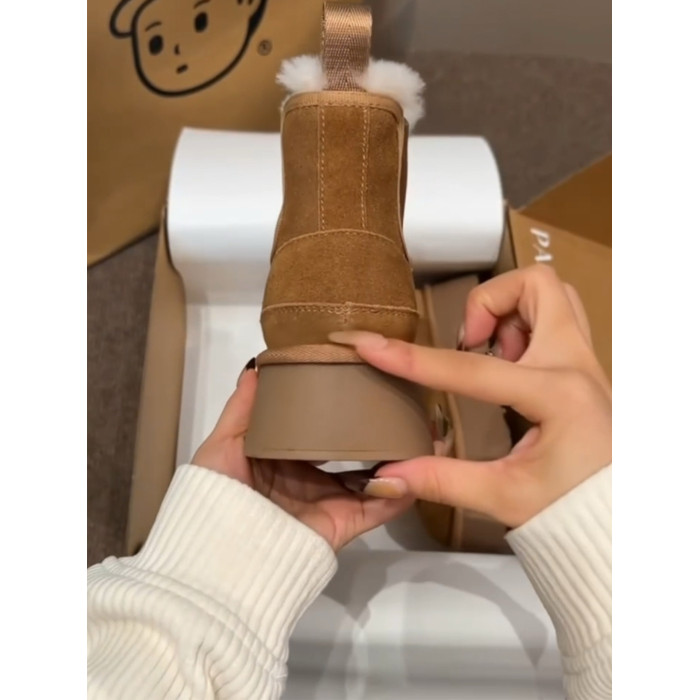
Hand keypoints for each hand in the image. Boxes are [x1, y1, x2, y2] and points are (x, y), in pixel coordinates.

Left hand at [192, 367, 413, 551]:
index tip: (360, 381)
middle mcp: (308, 480)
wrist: (216, 555)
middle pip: (349, 453)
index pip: (316, 428)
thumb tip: (257, 365)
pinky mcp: (341, 526)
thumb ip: (243, 409)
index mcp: (282, 459)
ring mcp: (327, 503)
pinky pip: (374, 510)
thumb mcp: (222, 446)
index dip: (337, 408)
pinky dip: (396, 495)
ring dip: (395, 461)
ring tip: (420, 434)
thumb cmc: (217, 494)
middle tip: (400, 405)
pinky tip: (417, 473)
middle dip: (374, 433)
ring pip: (369, 479)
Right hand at [329, 264, 611, 527]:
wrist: (618, 521)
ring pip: (552, 294)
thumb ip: (442, 479)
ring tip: (490, 353)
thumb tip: (389, 474)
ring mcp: (584, 362)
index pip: (470, 368)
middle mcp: (576, 366)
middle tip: (468, 340)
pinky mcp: (582, 368)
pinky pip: (557, 318)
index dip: (411, 358)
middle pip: (536, 285)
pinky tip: (509, 367)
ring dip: (511, 310)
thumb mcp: (503, 495)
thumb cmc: (575, 510)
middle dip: (490, 300)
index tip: (372, 344)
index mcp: (557, 396)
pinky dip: (525, 327)